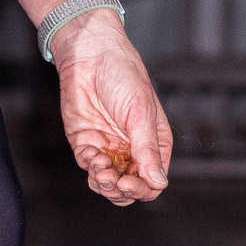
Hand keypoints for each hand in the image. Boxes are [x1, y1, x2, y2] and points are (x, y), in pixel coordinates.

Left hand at [52, 14, 170, 205]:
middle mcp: (132, 150)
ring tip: (99, 166)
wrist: (90, 56)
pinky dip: (89, 166)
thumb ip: (147, 151)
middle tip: (112, 178)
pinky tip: (91, 152)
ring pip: (108, 184)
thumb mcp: (140, 115)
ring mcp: (108, 148)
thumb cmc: (123, 76)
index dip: (141, 189)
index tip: (128, 181)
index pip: (152, 182)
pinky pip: (88, 167)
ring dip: (103, 182)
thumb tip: (158, 182)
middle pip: (129, 189)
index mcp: (154, 144)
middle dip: (120, 189)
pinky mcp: (86, 143)